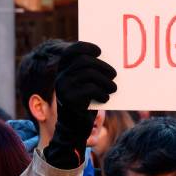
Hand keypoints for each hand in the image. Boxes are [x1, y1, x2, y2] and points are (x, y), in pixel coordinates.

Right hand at [44, 42, 116, 168]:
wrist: (74, 128)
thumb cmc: (85, 103)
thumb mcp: (85, 85)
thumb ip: (90, 72)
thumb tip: (109, 60)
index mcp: (63, 71)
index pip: (71, 51)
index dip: (85, 47)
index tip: (99, 51)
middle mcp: (60, 77)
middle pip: (84, 62)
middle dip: (103, 66)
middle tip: (114, 74)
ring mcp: (63, 88)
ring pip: (90, 74)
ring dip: (106, 81)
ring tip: (114, 88)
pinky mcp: (70, 100)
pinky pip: (91, 89)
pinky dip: (102, 93)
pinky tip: (106, 98)